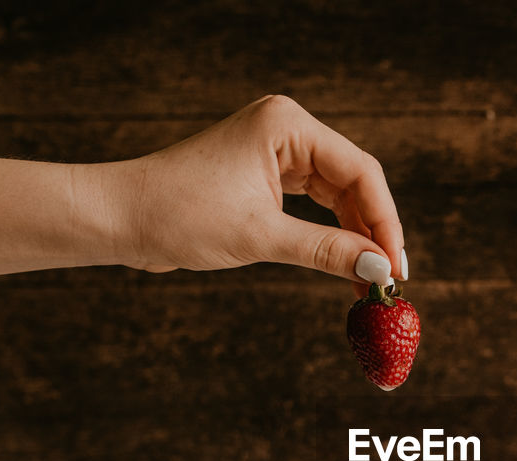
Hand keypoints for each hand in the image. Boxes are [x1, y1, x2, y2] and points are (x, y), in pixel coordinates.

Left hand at [114, 95, 406, 289]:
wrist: (119, 217)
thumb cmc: (177, 214)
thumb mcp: (259, 237)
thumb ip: (326, 251)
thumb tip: (379, 270)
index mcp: (287, 125)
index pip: (360, 172)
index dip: (386, 223)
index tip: (397, 268)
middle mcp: (286, 129)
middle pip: (355, 182)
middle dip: (374, 232)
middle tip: (391, 280)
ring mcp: (277, 151)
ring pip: (339, 196)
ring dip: (356, 237)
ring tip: (371, 280)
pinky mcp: (267, 175)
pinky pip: (316, 204)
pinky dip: (332, 235)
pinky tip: (347, 264)